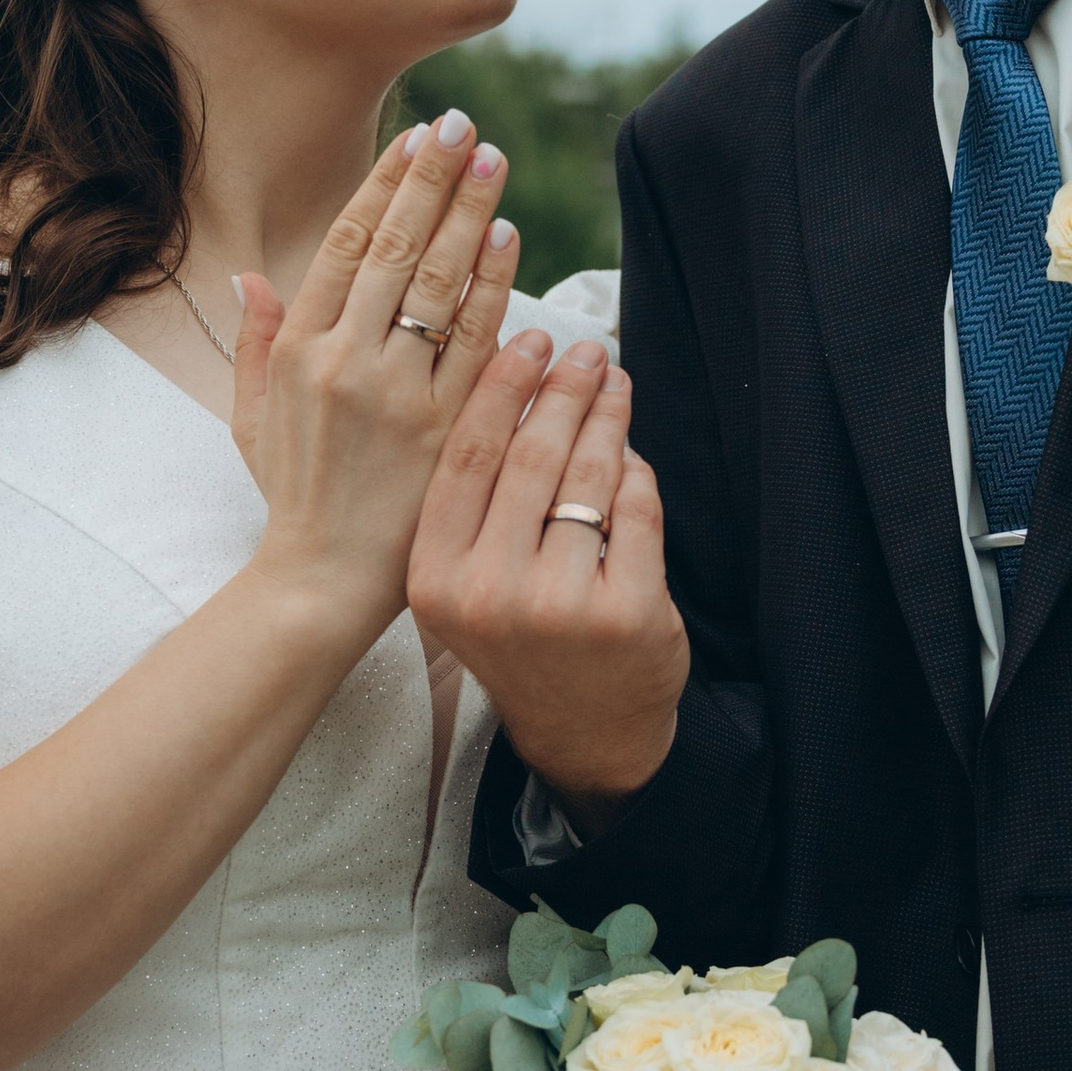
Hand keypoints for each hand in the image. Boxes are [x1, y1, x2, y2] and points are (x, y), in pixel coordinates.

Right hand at [228, 114, 521, 649]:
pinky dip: (495, 288)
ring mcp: (398, 394)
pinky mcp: (446, 428)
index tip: (414, 139)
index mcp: (297, 350)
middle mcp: (345, 361)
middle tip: (464, 127)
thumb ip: (253, 342)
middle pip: (398, 249)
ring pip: (440, 284)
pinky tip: (510, 241)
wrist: (323, 581)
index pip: (346, 245)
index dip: (383, 186)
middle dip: (433, 180)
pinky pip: (477, 343)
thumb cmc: (292, 495)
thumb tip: (247, 276)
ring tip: (494, 163)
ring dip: (470, 216)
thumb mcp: (251, 416)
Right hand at [408, 332, 689, 816]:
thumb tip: (516, 383)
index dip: (502, 386)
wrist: (584, 731)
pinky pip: (636, 510)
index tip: (529, 339)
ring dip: (608, 417)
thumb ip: (473, 500)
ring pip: (589, 476)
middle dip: (564, 388)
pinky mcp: (627, 614)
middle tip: (587, 350)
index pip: (467, 455)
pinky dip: (636, 473)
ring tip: (615, 382)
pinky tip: (632, 452)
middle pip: (530, 455)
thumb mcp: (465, 582)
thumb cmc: (519, 638)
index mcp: (435, 577)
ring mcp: (561, 606)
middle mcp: (489, 593)